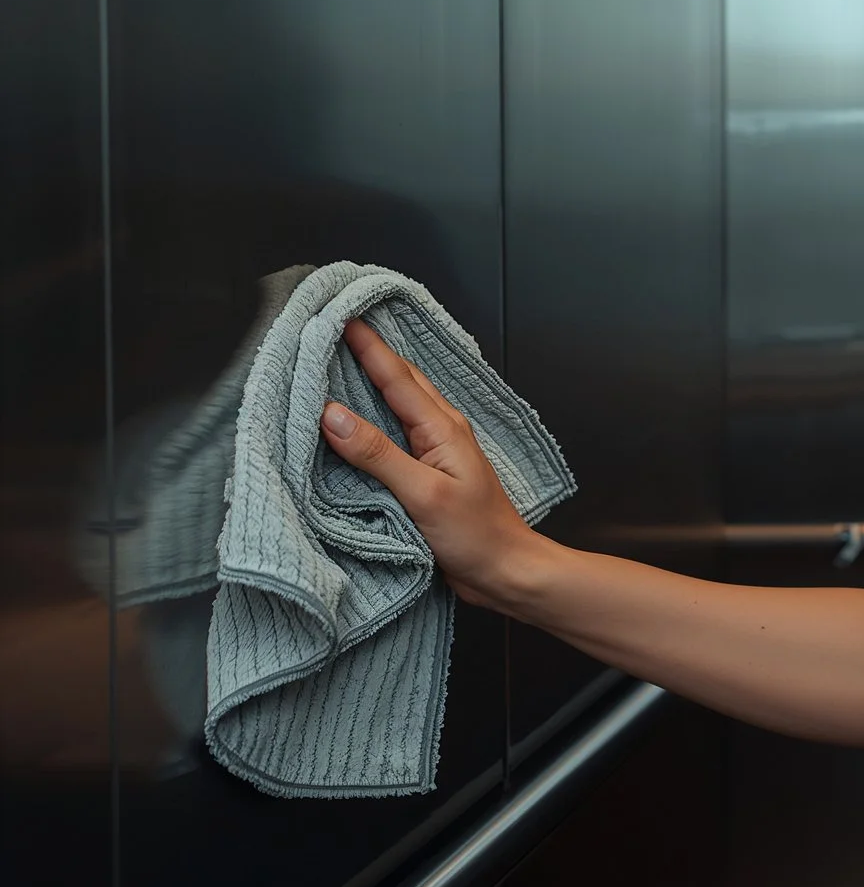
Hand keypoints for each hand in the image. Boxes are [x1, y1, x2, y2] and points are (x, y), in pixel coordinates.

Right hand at [320, 319, 556, 609]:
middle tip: (334, 328)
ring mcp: (436, 451)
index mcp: (443, 428)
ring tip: (339, 361)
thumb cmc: (476, 536)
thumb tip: (332, 413)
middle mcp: (440, 431)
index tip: (341, 314)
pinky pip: (395, 434)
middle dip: (368, 352)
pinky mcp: (429, 473)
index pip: (397, 376)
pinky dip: (373, 418)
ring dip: (371, 381)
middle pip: (400, 381)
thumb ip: (377, 454)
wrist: (508, 572)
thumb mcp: (423, 494)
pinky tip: (358, 419)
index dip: (368, 345)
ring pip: (398, 404)